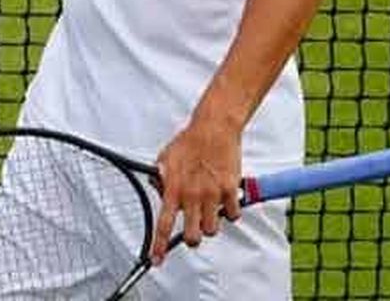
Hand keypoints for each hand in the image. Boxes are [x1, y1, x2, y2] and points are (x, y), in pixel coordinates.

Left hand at [150, 114, 243, 263]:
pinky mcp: (230, 190)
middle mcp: (192, 195)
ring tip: (209, 209)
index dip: (158, 245)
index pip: (163, 224)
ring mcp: (212, 194)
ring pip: (212, 230)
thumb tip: (158, 189)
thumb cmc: (189, 142)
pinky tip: (225, 200)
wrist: (213, 128)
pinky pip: (233, 215)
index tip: (156, 260)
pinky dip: (230, 212)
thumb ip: (160, 178)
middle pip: (192, 236)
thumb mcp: (165, 158)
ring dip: (210, 224)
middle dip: (192, 239)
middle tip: (193, 230)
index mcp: (173, 188)